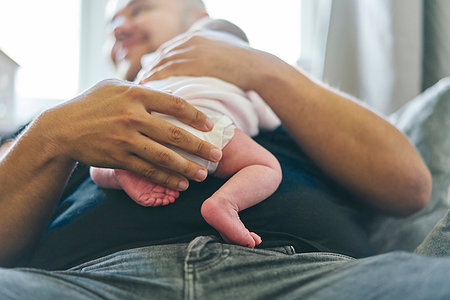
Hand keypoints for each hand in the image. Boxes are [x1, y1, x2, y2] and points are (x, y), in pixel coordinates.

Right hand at [39, 79, 221, 190]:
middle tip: (218, 155)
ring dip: (187, 167)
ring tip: (203, 175)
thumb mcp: (115, 87)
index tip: (211, 125)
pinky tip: (180, 184)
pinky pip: (148, 171)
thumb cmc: (92, 104)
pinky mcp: (118, 158)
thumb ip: (143, 90)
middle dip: (200, 147)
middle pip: (174, 134)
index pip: (175, 104)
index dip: (196, 115)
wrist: (62, 128)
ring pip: (164, 156)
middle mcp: (132, 116)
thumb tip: (172, 94)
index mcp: (135, 94)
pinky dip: (166, 178)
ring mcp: (125, 139)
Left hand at [139, 33, 271, 90]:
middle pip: (163, 53)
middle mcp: (191, 40)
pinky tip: (147, 84)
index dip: (159, 60)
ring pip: (162, 60)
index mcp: (197, 37)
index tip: (150, 71)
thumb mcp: (221, 57)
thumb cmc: (243, 68)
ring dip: (149, 72)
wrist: (256, 68)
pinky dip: (155, 76)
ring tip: (140, 85)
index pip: (171, 48)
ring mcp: (192, 50)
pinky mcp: (194, 62)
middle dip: (150, 66)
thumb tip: (201, 72)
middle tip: (140, 80)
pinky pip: (168, 69)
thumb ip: (207, 60)